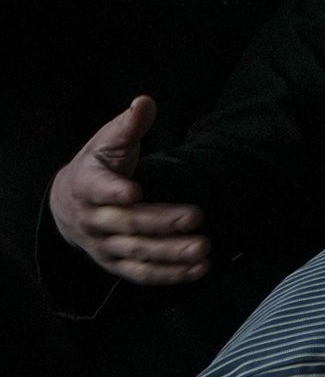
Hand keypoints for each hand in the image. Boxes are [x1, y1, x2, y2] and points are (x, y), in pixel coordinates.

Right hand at [46, 98, 208, 285]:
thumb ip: (128, 125)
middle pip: (127, 223)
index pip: (97, 190)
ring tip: (203, 247)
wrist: (68, 204)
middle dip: (161, 222)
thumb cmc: (97, 166)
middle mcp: (92, 220)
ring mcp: (103, 246)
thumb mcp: (107, 142)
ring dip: (171, 253)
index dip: (114, 191)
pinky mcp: (117, 264)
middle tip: (196, 216)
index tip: (135, 191)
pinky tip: (201, 269)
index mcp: (85, 186)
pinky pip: (143, 273)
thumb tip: (144, 102)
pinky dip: (171, 275)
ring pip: (137, 253)